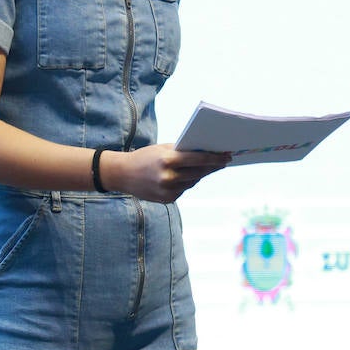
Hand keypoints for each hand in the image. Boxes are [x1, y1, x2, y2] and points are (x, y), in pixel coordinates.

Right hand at [103, 144, 230, 202]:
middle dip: (213, 166)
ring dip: (200, 174)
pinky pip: (184, 190)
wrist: (122, 174)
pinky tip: (188, 176)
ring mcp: (168, 191)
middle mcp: (168, 177)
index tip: (227, 156)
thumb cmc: (145, 157)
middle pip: (199, 172)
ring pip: (193, 182)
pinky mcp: (167, 200)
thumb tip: (207, 152)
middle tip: (224, 161)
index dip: (215, 158)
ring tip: (209, 166)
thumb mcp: (163, 149)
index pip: (199, 159)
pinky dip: (187, 182)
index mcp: (168, 160)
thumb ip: (183, 151)